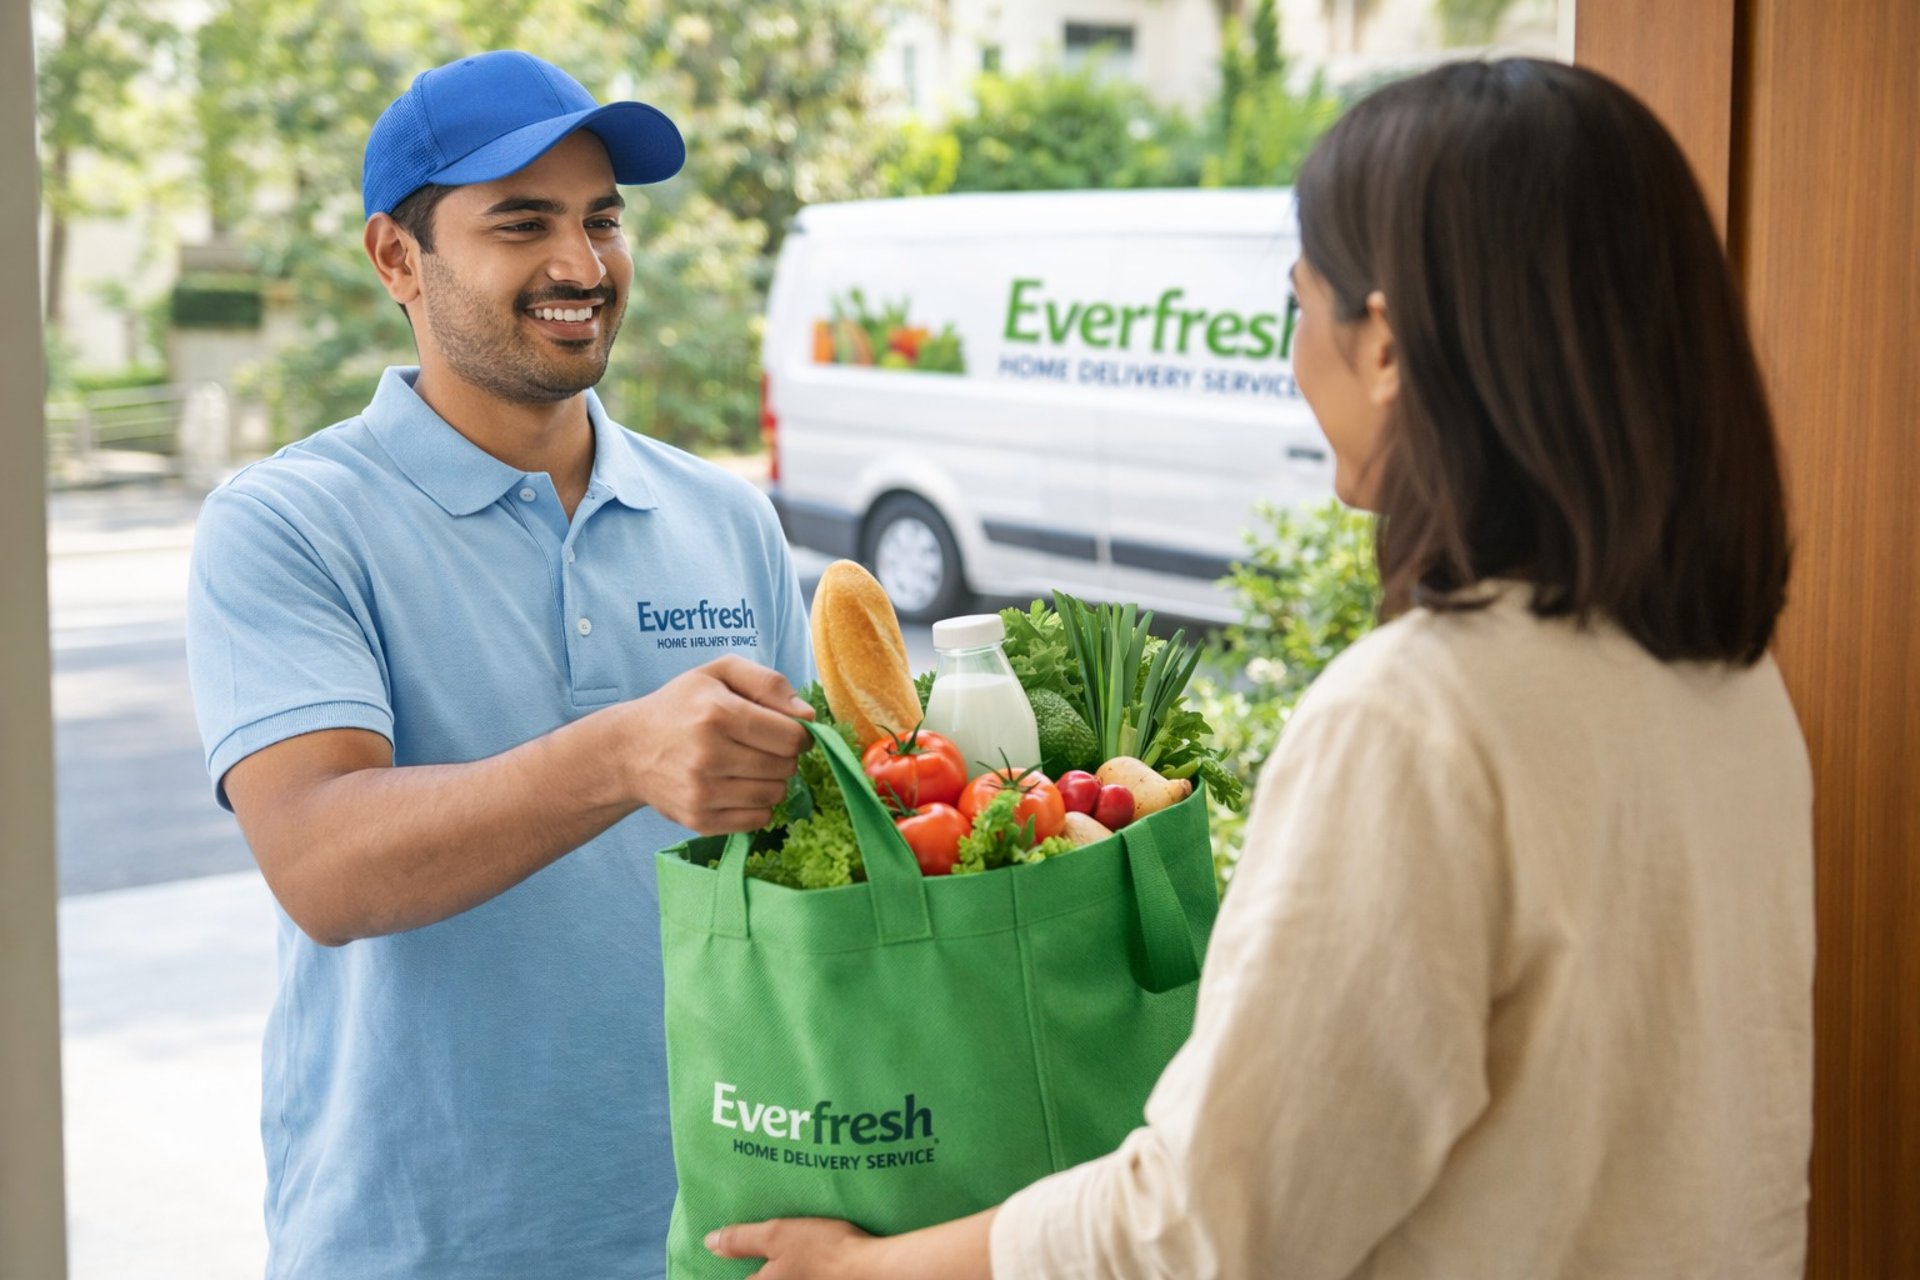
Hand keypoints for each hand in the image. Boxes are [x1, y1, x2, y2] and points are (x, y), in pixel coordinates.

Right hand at [614, 656, 814, 833]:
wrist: (629, 750)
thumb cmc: (682, 706)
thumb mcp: (720, 673)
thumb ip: (769, 683)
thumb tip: (807, 717)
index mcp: (717, 713)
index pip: (791, 737)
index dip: (799, 734)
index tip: (787, 730)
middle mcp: (708, 755)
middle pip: (785, 767)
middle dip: (784, 756)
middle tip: (762, 746)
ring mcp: (702, 792)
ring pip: (775, 795)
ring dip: (771, 780)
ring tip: (748, 765)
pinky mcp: (699, 820)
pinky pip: (758, 820)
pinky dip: (757, 805)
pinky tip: (737, 786)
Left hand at [705, 1219, 874, 1277]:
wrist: (871, 1269)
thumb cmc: (822, 1250)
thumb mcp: (776, 1235)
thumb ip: (741, 1240)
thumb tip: (709, 1243)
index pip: (746, 1279)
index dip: (742, 1268)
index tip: (740, 1259)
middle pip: (765, 1279)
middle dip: (765, 1269)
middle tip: (769, 1255)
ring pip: (787, 1277)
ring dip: (784, 1269)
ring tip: (794, 1254)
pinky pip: (807, 1277)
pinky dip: (807, 1271)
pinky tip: (815, 1261)